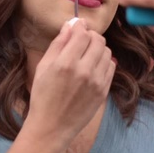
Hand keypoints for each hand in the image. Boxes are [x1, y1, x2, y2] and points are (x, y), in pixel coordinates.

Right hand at [26, 19, 114, 145]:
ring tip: (86, 54)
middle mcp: (84, 71)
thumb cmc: (42, 96)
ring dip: (98, 48)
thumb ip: (58, 44)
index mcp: (65, 63)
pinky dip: (103, 62)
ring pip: (107, 52)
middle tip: (82, 40)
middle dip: (90, 35)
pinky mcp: (103, 91)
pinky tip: (92, 66)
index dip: (80, 26)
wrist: (51, 127)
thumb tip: (70, 25)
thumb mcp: (43, 67)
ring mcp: (96, 82)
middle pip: (98, 40)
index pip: (82, 33)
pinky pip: (111, 67)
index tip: (77, 25)